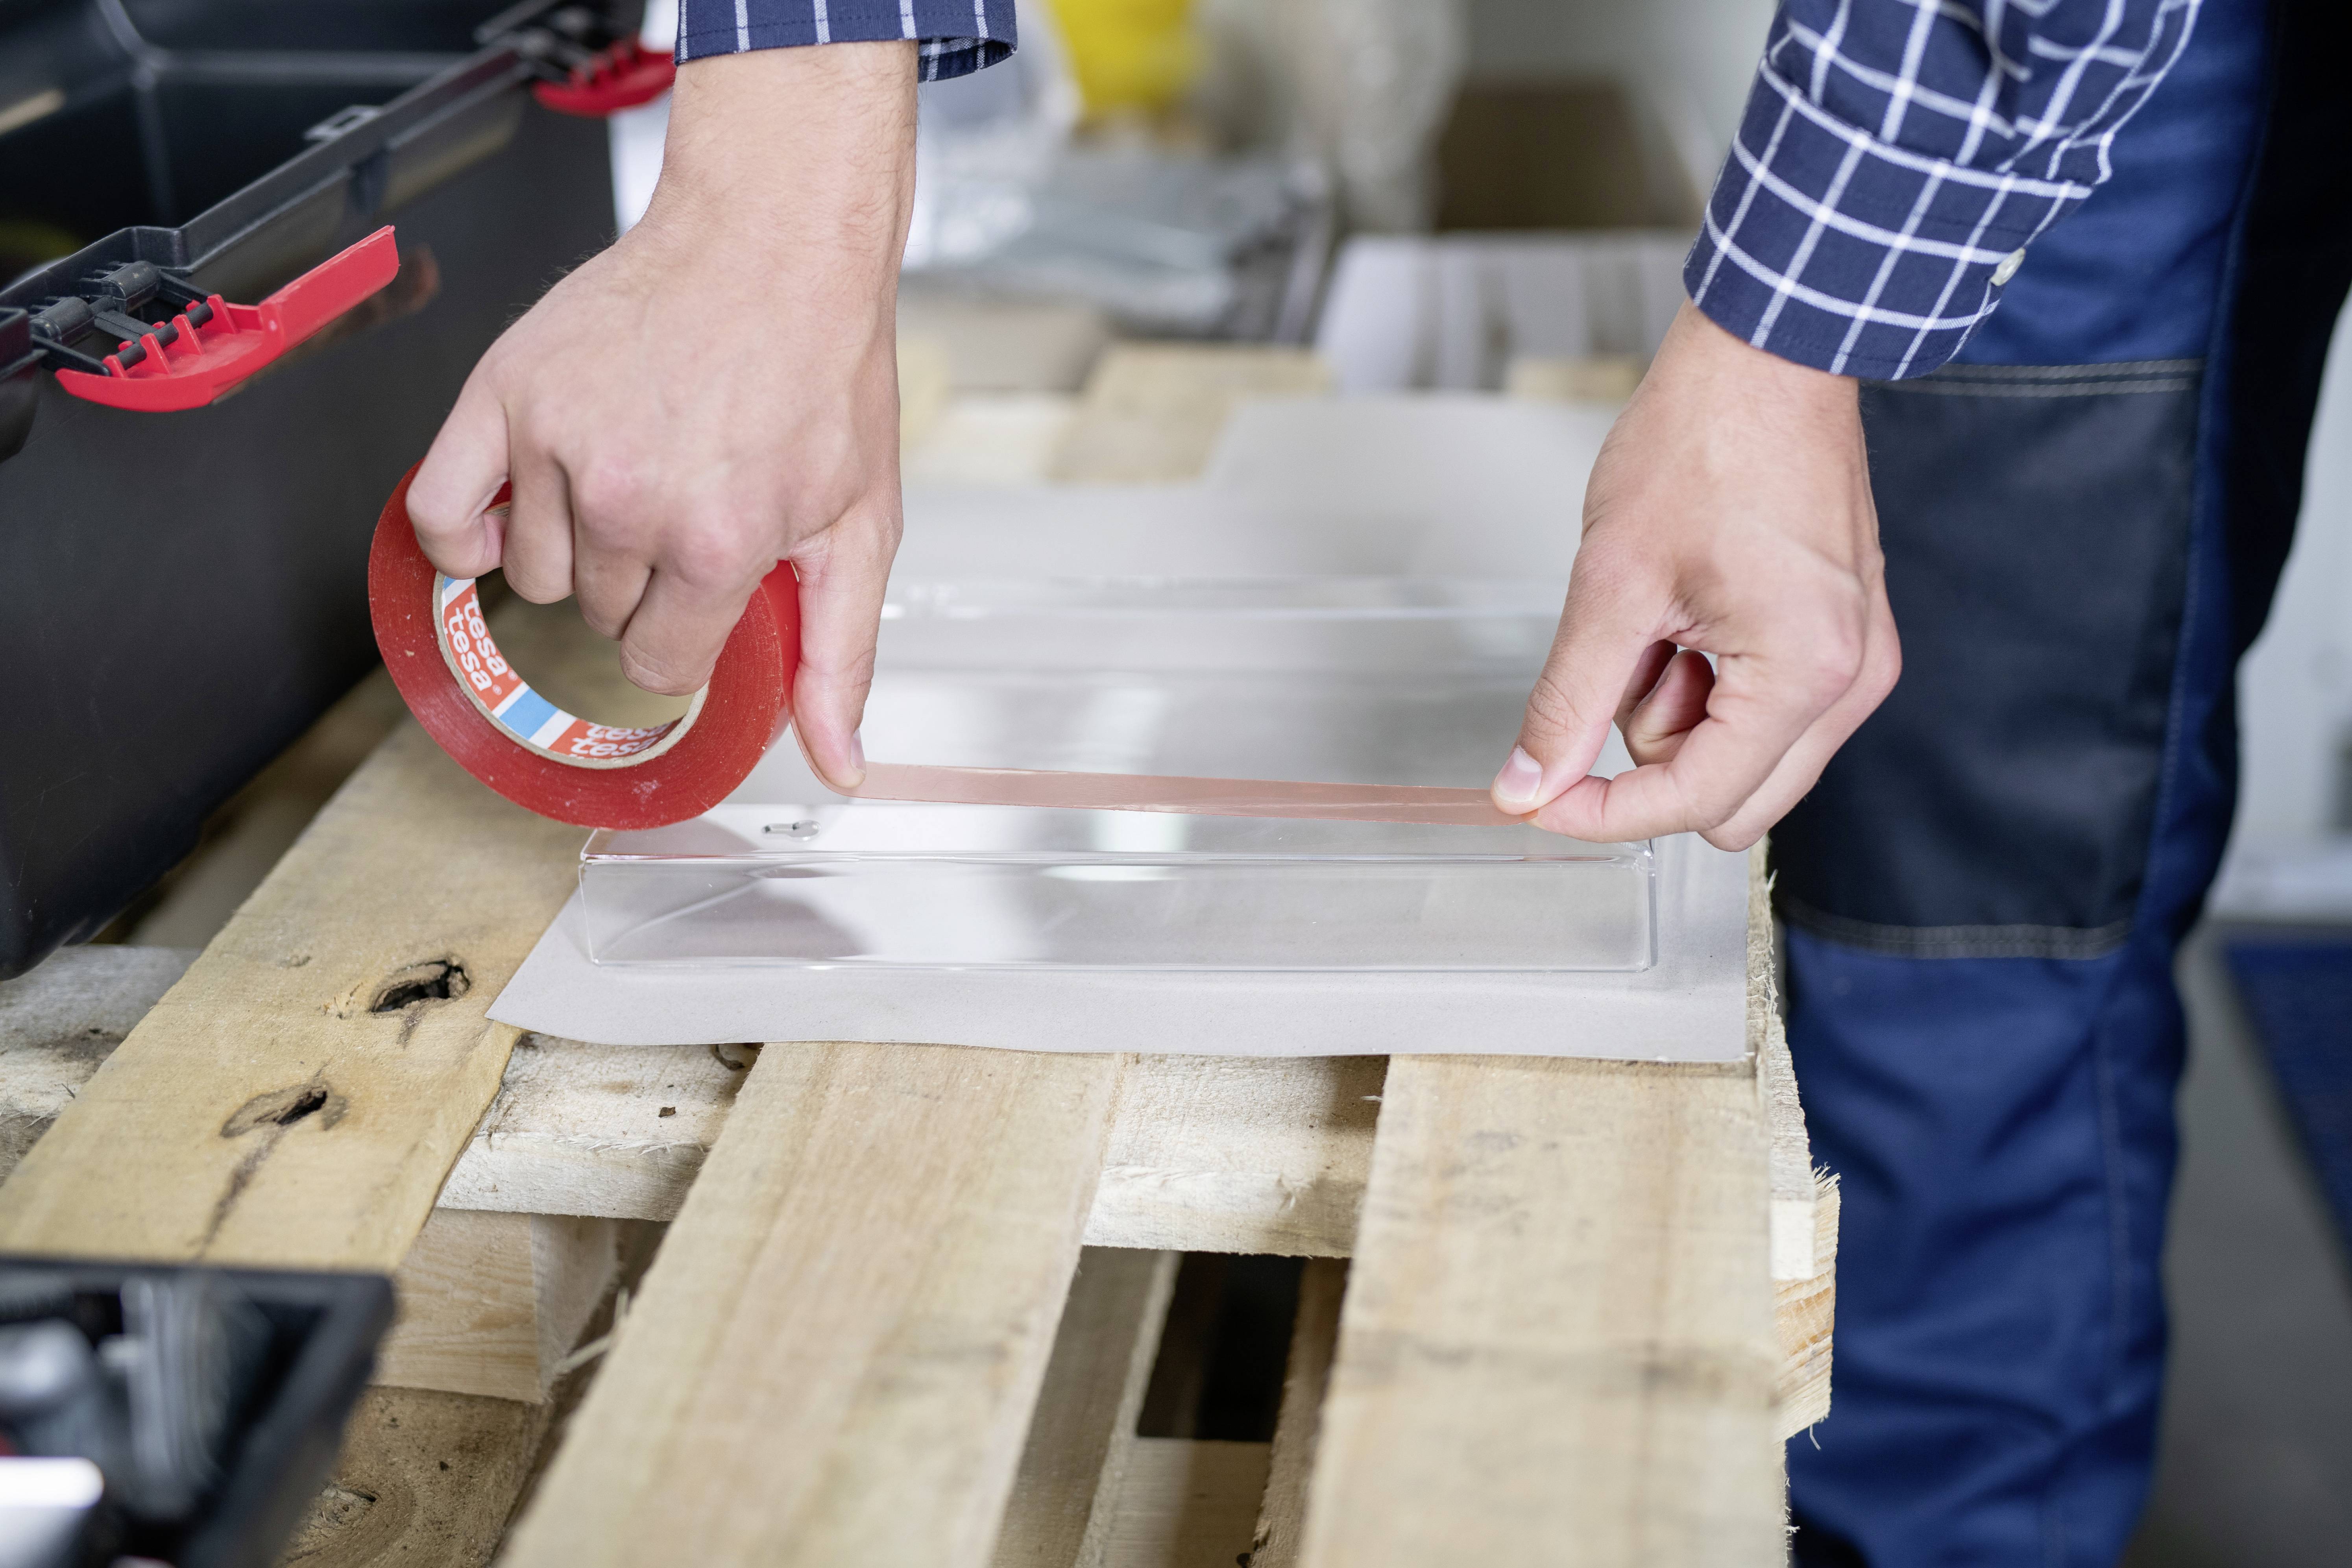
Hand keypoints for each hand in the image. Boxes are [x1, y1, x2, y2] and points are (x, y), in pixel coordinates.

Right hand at [405, 42, 915, 787]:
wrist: (775, 247)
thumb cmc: (824, 378)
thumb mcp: (859, 527)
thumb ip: (840, 656)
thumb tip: (839, 767)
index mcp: (716, 545)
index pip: (658, 666)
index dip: (685, 638)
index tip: (705, 589)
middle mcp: (628, 502)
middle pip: (600, 618)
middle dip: (642, 585)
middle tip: (686, 503)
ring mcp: (558, 445)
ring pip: (533, 574)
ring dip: (573, 549)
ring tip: (630, 476)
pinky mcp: (505, 392)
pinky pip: (439, 510)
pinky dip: (461, 529)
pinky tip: (505, 517)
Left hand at [1490, 300, 1899, 848]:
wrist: (1765, 358)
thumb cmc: (1703, 443)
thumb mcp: (1611, 582)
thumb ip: (1568, 701)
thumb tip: (1527, 787)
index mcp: (1807, 673)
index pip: (1697, 802)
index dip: (1605, 813)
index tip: (1540, 796)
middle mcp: (1851, 682)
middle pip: (1730, 801)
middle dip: (1656, 750)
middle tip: (1630, 653)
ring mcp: (1854, 661)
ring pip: (1740, 759)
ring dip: (1679, 708)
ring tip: (1665, 611)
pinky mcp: (1840, 639)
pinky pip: (1760, 709)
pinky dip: (1708, 679)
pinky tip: (1691, 610)